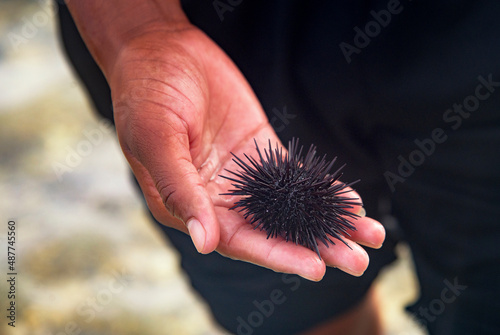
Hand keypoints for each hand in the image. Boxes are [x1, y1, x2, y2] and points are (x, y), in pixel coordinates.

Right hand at [108, 25, 384, 280]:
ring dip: (327, 224)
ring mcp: (243, 177)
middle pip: (272, 232)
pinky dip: (321, 191)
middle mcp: (217, 199)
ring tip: (368, 236)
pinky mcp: (259, 152)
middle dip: (315, 247)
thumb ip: (180, 190)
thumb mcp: (156, 138)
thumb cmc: (146, 93)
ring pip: (290, 210)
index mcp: (188, 205)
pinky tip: (349, 202)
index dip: (275, 255)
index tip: (314, 268)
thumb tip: (205, 243)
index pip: (238, 241)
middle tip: (356, 262)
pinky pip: (295, 178)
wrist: (162, 50)